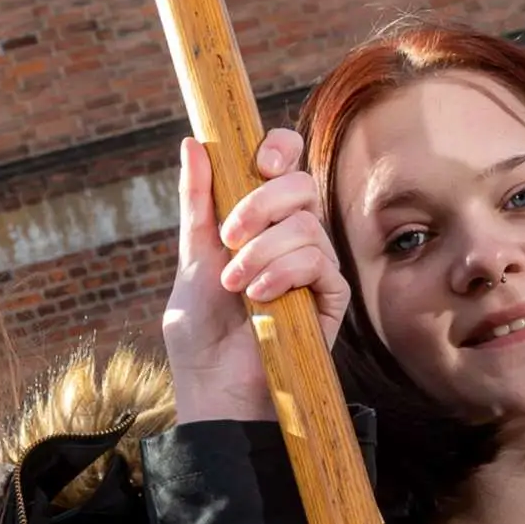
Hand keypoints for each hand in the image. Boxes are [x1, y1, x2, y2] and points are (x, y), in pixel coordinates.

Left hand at [162, 127, 347, 421]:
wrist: (215, 381)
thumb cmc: (201, 325)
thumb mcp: (193, 254)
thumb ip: (198, 200)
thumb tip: (192, 142)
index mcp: (262, 217)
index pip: (286, 162)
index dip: (279, 149)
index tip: (258, 164)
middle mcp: (294, 234)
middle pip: (301, 185)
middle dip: (261, 204)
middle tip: (229, 238)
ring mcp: (316, 263)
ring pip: (306, 225)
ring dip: (262, 252)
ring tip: (236, 285)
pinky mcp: (332, 295)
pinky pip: (318, 262)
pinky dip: (282, 274)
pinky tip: (260, 297)